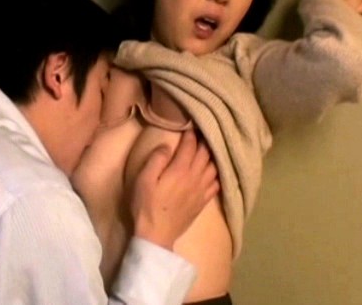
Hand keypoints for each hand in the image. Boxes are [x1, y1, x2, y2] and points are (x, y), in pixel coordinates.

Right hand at [129, 130, 218, 249]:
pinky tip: (215, 171)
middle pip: (205, 154)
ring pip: (214, 167)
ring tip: (211, 148)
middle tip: (203, 132)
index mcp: (180, 170)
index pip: (190, 146)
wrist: (157, 235)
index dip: (190, 135)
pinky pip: (217, 183)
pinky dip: (218, 174)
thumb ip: (156, 160)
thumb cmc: (146, 205)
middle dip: (204, 141)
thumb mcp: (143, 180)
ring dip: (213, 155)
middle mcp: (195, 177)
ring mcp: (201, 190)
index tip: (190, 126)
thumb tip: (168, 145)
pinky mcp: (203, 202)